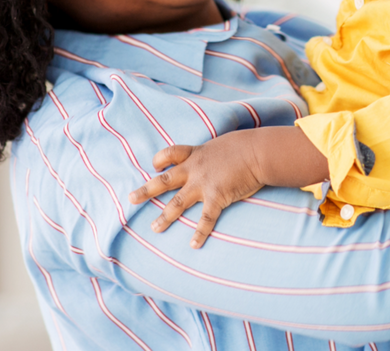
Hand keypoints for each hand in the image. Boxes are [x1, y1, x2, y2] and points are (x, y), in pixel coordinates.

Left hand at [128, 130, 268, 247]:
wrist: (258, 152)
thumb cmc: (246, 144)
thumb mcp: (223, 143)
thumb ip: (214, 153)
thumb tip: (219, 155)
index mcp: (196, 154)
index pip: (170, 154)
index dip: (160, 160)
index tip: (154, 166)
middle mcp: (195, 170)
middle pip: (164, 181)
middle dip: (146, 190)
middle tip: (131, 199)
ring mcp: (204, 184)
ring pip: (177, 203)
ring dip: (165, 217)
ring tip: (154, 228)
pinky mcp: (217, 197)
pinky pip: (205, 218)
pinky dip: (199, 233)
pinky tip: (193, 244)